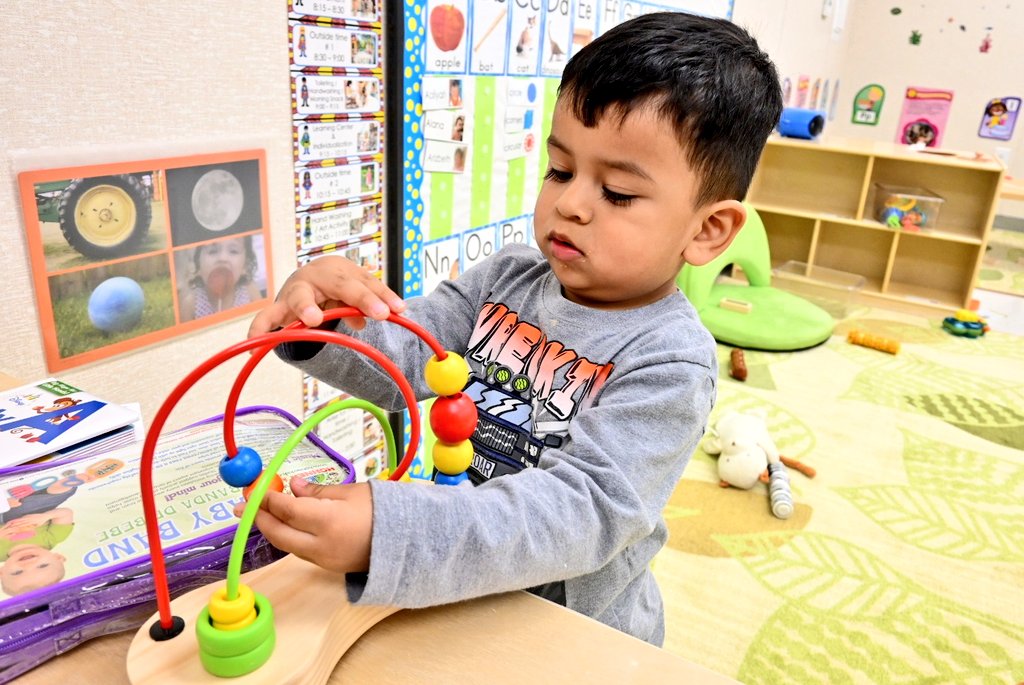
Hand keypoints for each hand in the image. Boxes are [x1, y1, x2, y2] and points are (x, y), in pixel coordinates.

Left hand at [235, 476, 372, 573]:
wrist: (407, 541)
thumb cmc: (382, 509)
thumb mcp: (351, 492)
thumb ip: (318, 491)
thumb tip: (293, 486)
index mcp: (328, 521)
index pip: (287, 510)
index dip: (267, 499)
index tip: (254, 490)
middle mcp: (321, 545)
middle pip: (279, 533)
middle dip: (259, 519)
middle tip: (243, 506)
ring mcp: (324, 560)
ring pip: (287, 545)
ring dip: (272, 528)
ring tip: (262, 513)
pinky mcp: (328, 567)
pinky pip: (301, 551)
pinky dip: (289, 537)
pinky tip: (286, 525)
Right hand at [248, 256, 404, 337]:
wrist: (307, 279)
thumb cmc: (336, 286)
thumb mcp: (353, 293)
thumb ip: (366, 304)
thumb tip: (374, 317)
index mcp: (340, 269)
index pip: (366, 283)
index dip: (382, 296)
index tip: (399, 310)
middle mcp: (316, 275)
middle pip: (341, 285)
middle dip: (360, 298)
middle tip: (379, 313)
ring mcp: (295, 291)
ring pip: (301, 297)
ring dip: (307, 307)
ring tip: (313, 319)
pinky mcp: (278, 309)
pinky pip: (267, 319)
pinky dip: (260, 329)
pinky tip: (252, 345)